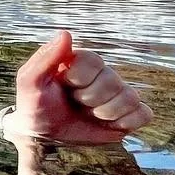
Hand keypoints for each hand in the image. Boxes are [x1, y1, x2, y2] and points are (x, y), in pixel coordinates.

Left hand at [2, 31, 151, 145]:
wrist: (45, 141)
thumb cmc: (35, 108)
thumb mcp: (30, 82)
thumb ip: (44, 58)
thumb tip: (66, 33)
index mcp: (80, 63)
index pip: (94, 60)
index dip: (80, 77)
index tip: (65, 85)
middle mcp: (101, 76)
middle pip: (113, 80)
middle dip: (90, 98)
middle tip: (75, 104)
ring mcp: (116, 96)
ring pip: (130, 97)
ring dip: (105, 112)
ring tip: (88, 115)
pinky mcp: (128, 116)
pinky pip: (144, 114)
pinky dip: (127, 122)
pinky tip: (108, 124)